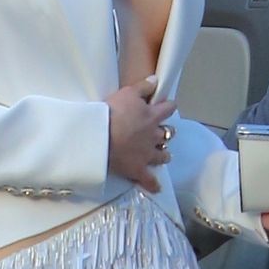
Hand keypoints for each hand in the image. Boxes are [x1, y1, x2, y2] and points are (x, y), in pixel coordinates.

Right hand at [106, 77, 174, 191]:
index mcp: (152, 116)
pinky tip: (157, 187)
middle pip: (168, 134)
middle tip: (160, 132)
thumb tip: (156, 81)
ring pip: (163, 156)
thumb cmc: (112, 112)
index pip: (168, 109)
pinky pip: (149, 180)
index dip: (169, 107)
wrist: (100, 136)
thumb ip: (143, 87)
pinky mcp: (139, 169)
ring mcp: (148, 154)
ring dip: (164, 155)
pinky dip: (154, 184)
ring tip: (162, 155)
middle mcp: (154, 135)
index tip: (167, 107)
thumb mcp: (127, 93)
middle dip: (166, 133)